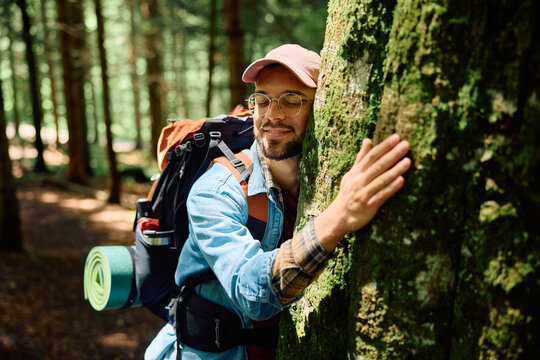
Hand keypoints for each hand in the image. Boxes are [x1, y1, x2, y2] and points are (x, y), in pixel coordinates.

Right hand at [314, 134, 410, 251]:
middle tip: (406, 145)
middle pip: (377, 165)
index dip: (384, 146)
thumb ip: (361, 158)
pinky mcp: (369, 205)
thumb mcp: (352, 174)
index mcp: (356, 172)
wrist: (339, 216)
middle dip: (392, 155)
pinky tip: (401, 181)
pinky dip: (391, 188)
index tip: (396, 137)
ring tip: (408, 161)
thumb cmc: (348, 193)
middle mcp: (359, 181)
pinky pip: (381, 195)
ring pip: (381, 180)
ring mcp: (364, 193)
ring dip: (395, 170)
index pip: (371, 156)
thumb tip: (368, 140)